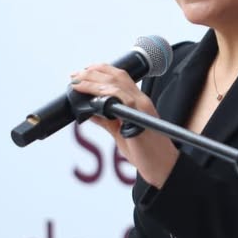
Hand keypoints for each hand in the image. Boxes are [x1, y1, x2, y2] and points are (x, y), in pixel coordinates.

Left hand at [71, 63, 178, 187]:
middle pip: (117, 75)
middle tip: (75, 75)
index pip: (120, 76)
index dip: (101, 70)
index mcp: (138, 102)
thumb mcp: (121, 132)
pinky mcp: (138, 118)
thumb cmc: (145, 152)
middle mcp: (141, 101)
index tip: (83, 72)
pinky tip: (90, 99)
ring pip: (117, 83)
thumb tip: (89, 112)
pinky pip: (120, 100)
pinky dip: (103, 95)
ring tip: (77, 83)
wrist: (162, 167)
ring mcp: (141, 108)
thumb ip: (106, 120)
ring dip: (93, 81)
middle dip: (93, 72)